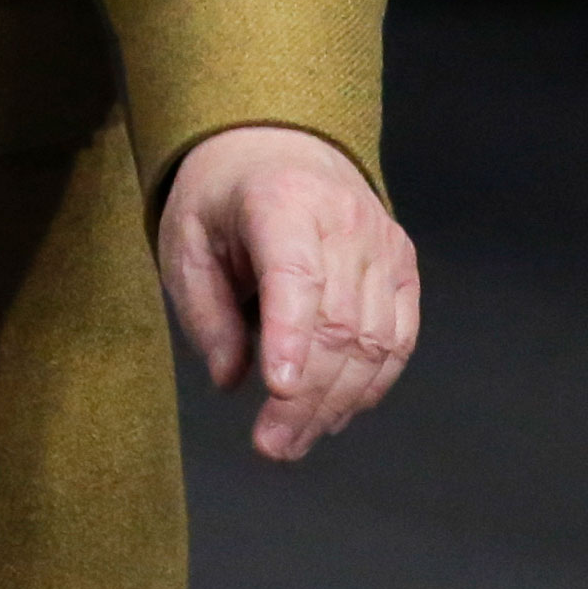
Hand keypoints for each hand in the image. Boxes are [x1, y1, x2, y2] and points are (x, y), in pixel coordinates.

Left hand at [157, 124, 418, 462]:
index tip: (276, 391)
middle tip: (271, 446)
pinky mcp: (403, 266)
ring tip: (294, 441)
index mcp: (281, 200)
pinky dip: (370, 385)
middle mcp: (344, 220)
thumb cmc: (223, 196)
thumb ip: (205, 312)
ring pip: (374, 341)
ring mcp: (383, 243)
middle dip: (306, 396)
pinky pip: (398, 339)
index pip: (297, 276)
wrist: (280, 142)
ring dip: (336, 403)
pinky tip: (333, 413)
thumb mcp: (184, 240)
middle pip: (337, 323)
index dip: (290, 337)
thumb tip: (232, 380)